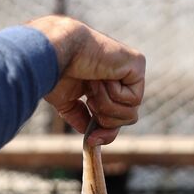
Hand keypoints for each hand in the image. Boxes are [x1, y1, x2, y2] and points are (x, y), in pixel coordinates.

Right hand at [27, 15, 144, 144]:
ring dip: (106, 105)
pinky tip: (100, 77)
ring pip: (131, 113)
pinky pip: (133, 99)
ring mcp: (131, 69)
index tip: (92, 141)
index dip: (106, 131)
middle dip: (106, 119)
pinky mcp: (137, 64)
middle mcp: (121, 76)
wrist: (55, 52)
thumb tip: (92, 137)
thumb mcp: (68, 102)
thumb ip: (82, 117)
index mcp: (105, 82)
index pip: (116, 115)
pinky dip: (112, 94)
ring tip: (92, 85)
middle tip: (89, 101)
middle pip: (127, 118)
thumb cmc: (55, 71)